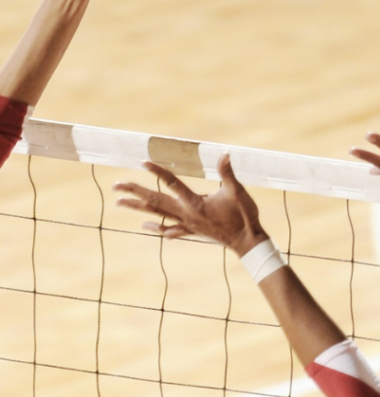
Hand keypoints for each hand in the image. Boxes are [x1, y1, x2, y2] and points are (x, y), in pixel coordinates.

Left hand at [115, 154, 266, 255]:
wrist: (246, 242)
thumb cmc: (243, 216)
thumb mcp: (237, 192)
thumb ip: (227, 173)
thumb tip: (224, 154)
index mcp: (196, 203)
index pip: (172, 183)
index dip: (158, 172)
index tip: (142, 162)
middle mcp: (187, 214)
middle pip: (156, 201)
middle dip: (134, 192)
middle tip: (116, 186)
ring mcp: (188, 224)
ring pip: (158, 215)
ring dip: (138, 208)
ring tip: (119, 203)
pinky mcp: (192, 231)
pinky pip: (170, 230)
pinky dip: (157, 227)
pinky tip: (146, 225)